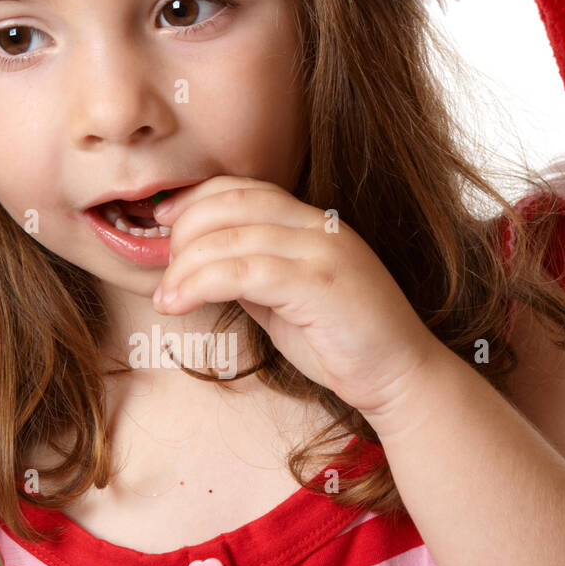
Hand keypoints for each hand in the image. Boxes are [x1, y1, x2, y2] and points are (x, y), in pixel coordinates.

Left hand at [152, 175, 443, 428]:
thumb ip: (253, 277)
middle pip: (232, 203)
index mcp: (313, 223)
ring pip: (231, 237)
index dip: (195, 199)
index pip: (243, 188)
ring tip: (164, 297)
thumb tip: (205, 268)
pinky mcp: (318, 283)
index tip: (163, 223)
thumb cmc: (344, 345)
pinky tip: (179, 303)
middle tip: (163, 272)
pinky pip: (244, 271)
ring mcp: (322, 250)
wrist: (401, 377)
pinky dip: (201, 284)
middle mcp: (319, 226)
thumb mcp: (286, 302)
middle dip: (184, 233)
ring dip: (184, 267)